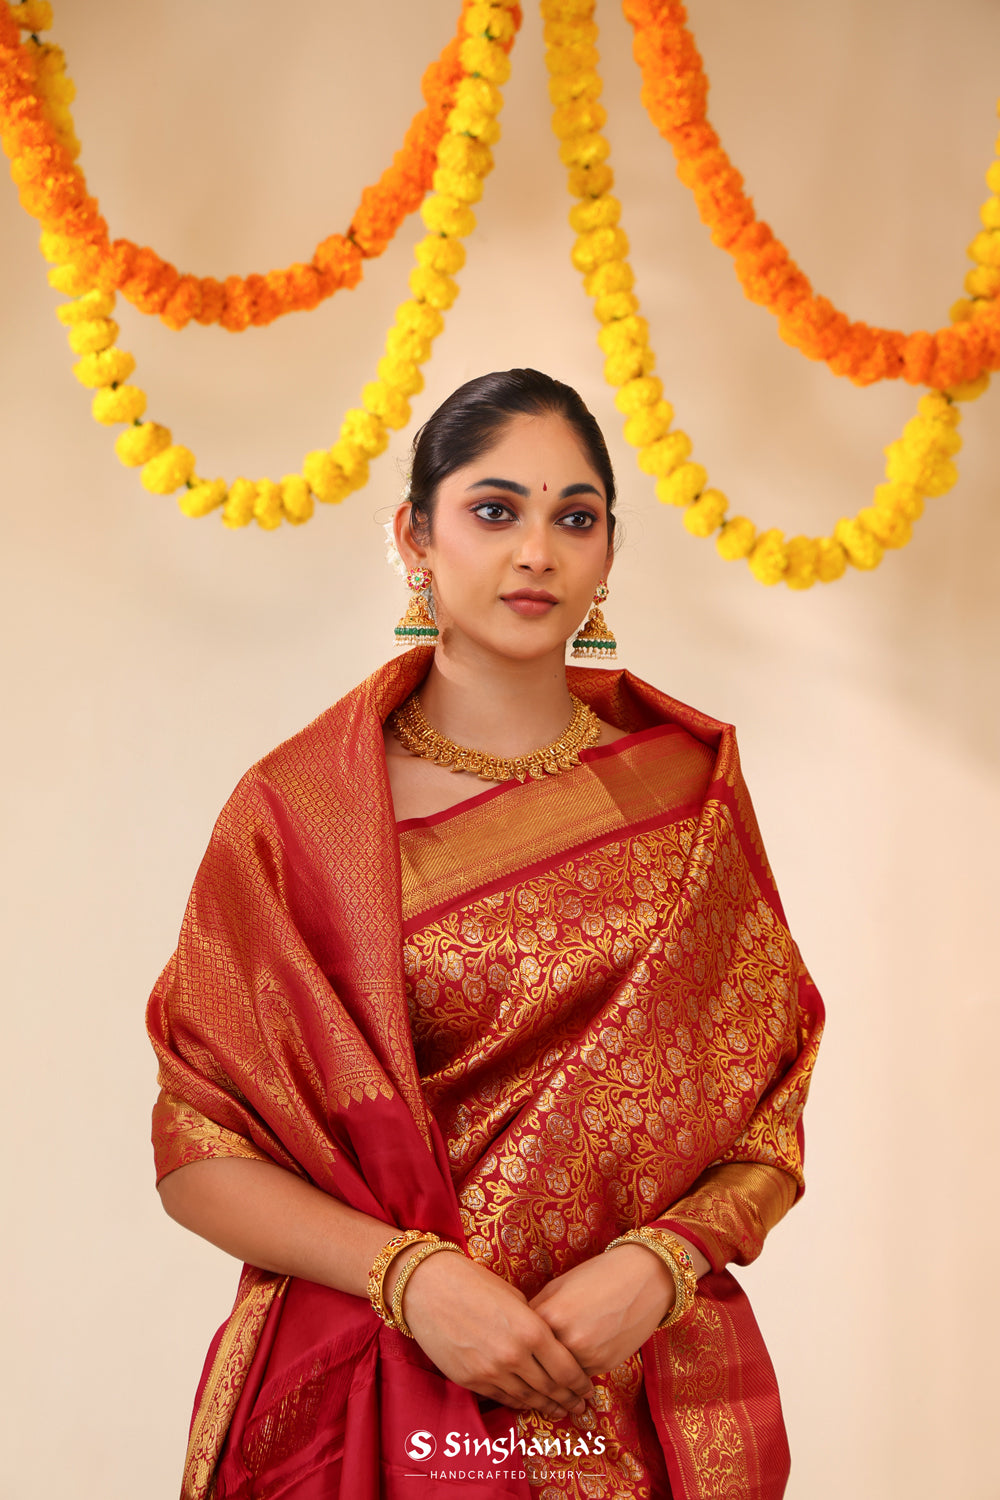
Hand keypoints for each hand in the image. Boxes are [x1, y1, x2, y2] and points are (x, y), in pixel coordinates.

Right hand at [390, 1249, 596, 1419]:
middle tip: (580, 1407)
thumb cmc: (473, 1283)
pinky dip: (519, 1402)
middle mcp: (514, 1356)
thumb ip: (534, 1323)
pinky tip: (528, 1403)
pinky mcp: (470, 1381)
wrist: (428, 1287)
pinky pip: (502, 1398)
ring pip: (527, 1398)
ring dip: (545, 1406)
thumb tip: (547, 1342)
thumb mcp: (514, 1297)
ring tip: (559, 1410)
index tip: (588, 1388)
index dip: (580, 1383)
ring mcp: (491, 1372)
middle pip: (550, 1388)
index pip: (566, 1368)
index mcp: (530, 1330)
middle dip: (568, 1399)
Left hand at [527, 1245, 677, 1374]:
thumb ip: (539, 1309)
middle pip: (538, 1364)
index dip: (518, 1344)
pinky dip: (575, 1375)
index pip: (522, 1339)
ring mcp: (586, 1355)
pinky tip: (573, 1369)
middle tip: (527, 1371)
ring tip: (548, 1375)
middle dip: (534, 1367)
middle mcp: (565, 1339)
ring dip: (554, 1377)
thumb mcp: (560, 1286)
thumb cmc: (598, 1276)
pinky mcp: (604, 1365)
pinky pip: (580, 1376)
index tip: (514, 1348)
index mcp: (549, 1314)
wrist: (643, 1278)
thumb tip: (520, 1330)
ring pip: (559, 1376)